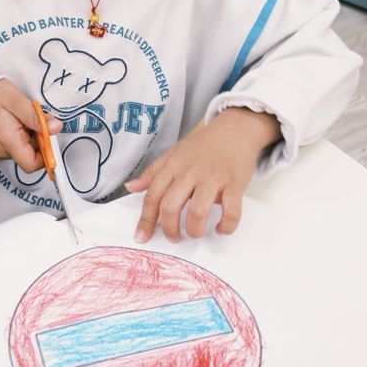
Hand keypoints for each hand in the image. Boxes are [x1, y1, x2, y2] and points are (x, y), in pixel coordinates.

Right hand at [0, 79, 61, 172]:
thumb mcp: (16, 100)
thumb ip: (37, 117)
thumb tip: (56, 128)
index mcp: (7, 141)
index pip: (32, 164)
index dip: (45, 154)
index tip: (47, 137)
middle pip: (27, 155)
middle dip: (34, 139)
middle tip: (27, 119)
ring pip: (19, 152)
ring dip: (23, 137)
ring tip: (14, 119)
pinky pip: (8, 149)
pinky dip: (13, 139)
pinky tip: (6, 124)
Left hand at [125, 108, 280, 243]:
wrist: (235, 129)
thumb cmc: (203, 145)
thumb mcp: (174, 152)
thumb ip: (153, 172)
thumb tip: (131, 187)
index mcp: (173, 166)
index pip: (153, 195)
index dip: (145, 219)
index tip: (141, 236)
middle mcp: (190, 173)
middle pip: (171, 206)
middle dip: (169, 229)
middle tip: (173, 237)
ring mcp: (213, 179)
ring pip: (197, 212)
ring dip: (194, 230)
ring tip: (195, 233)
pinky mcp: (234, 184)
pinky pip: (230, 212)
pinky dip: (226, 226)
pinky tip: (221, 229)